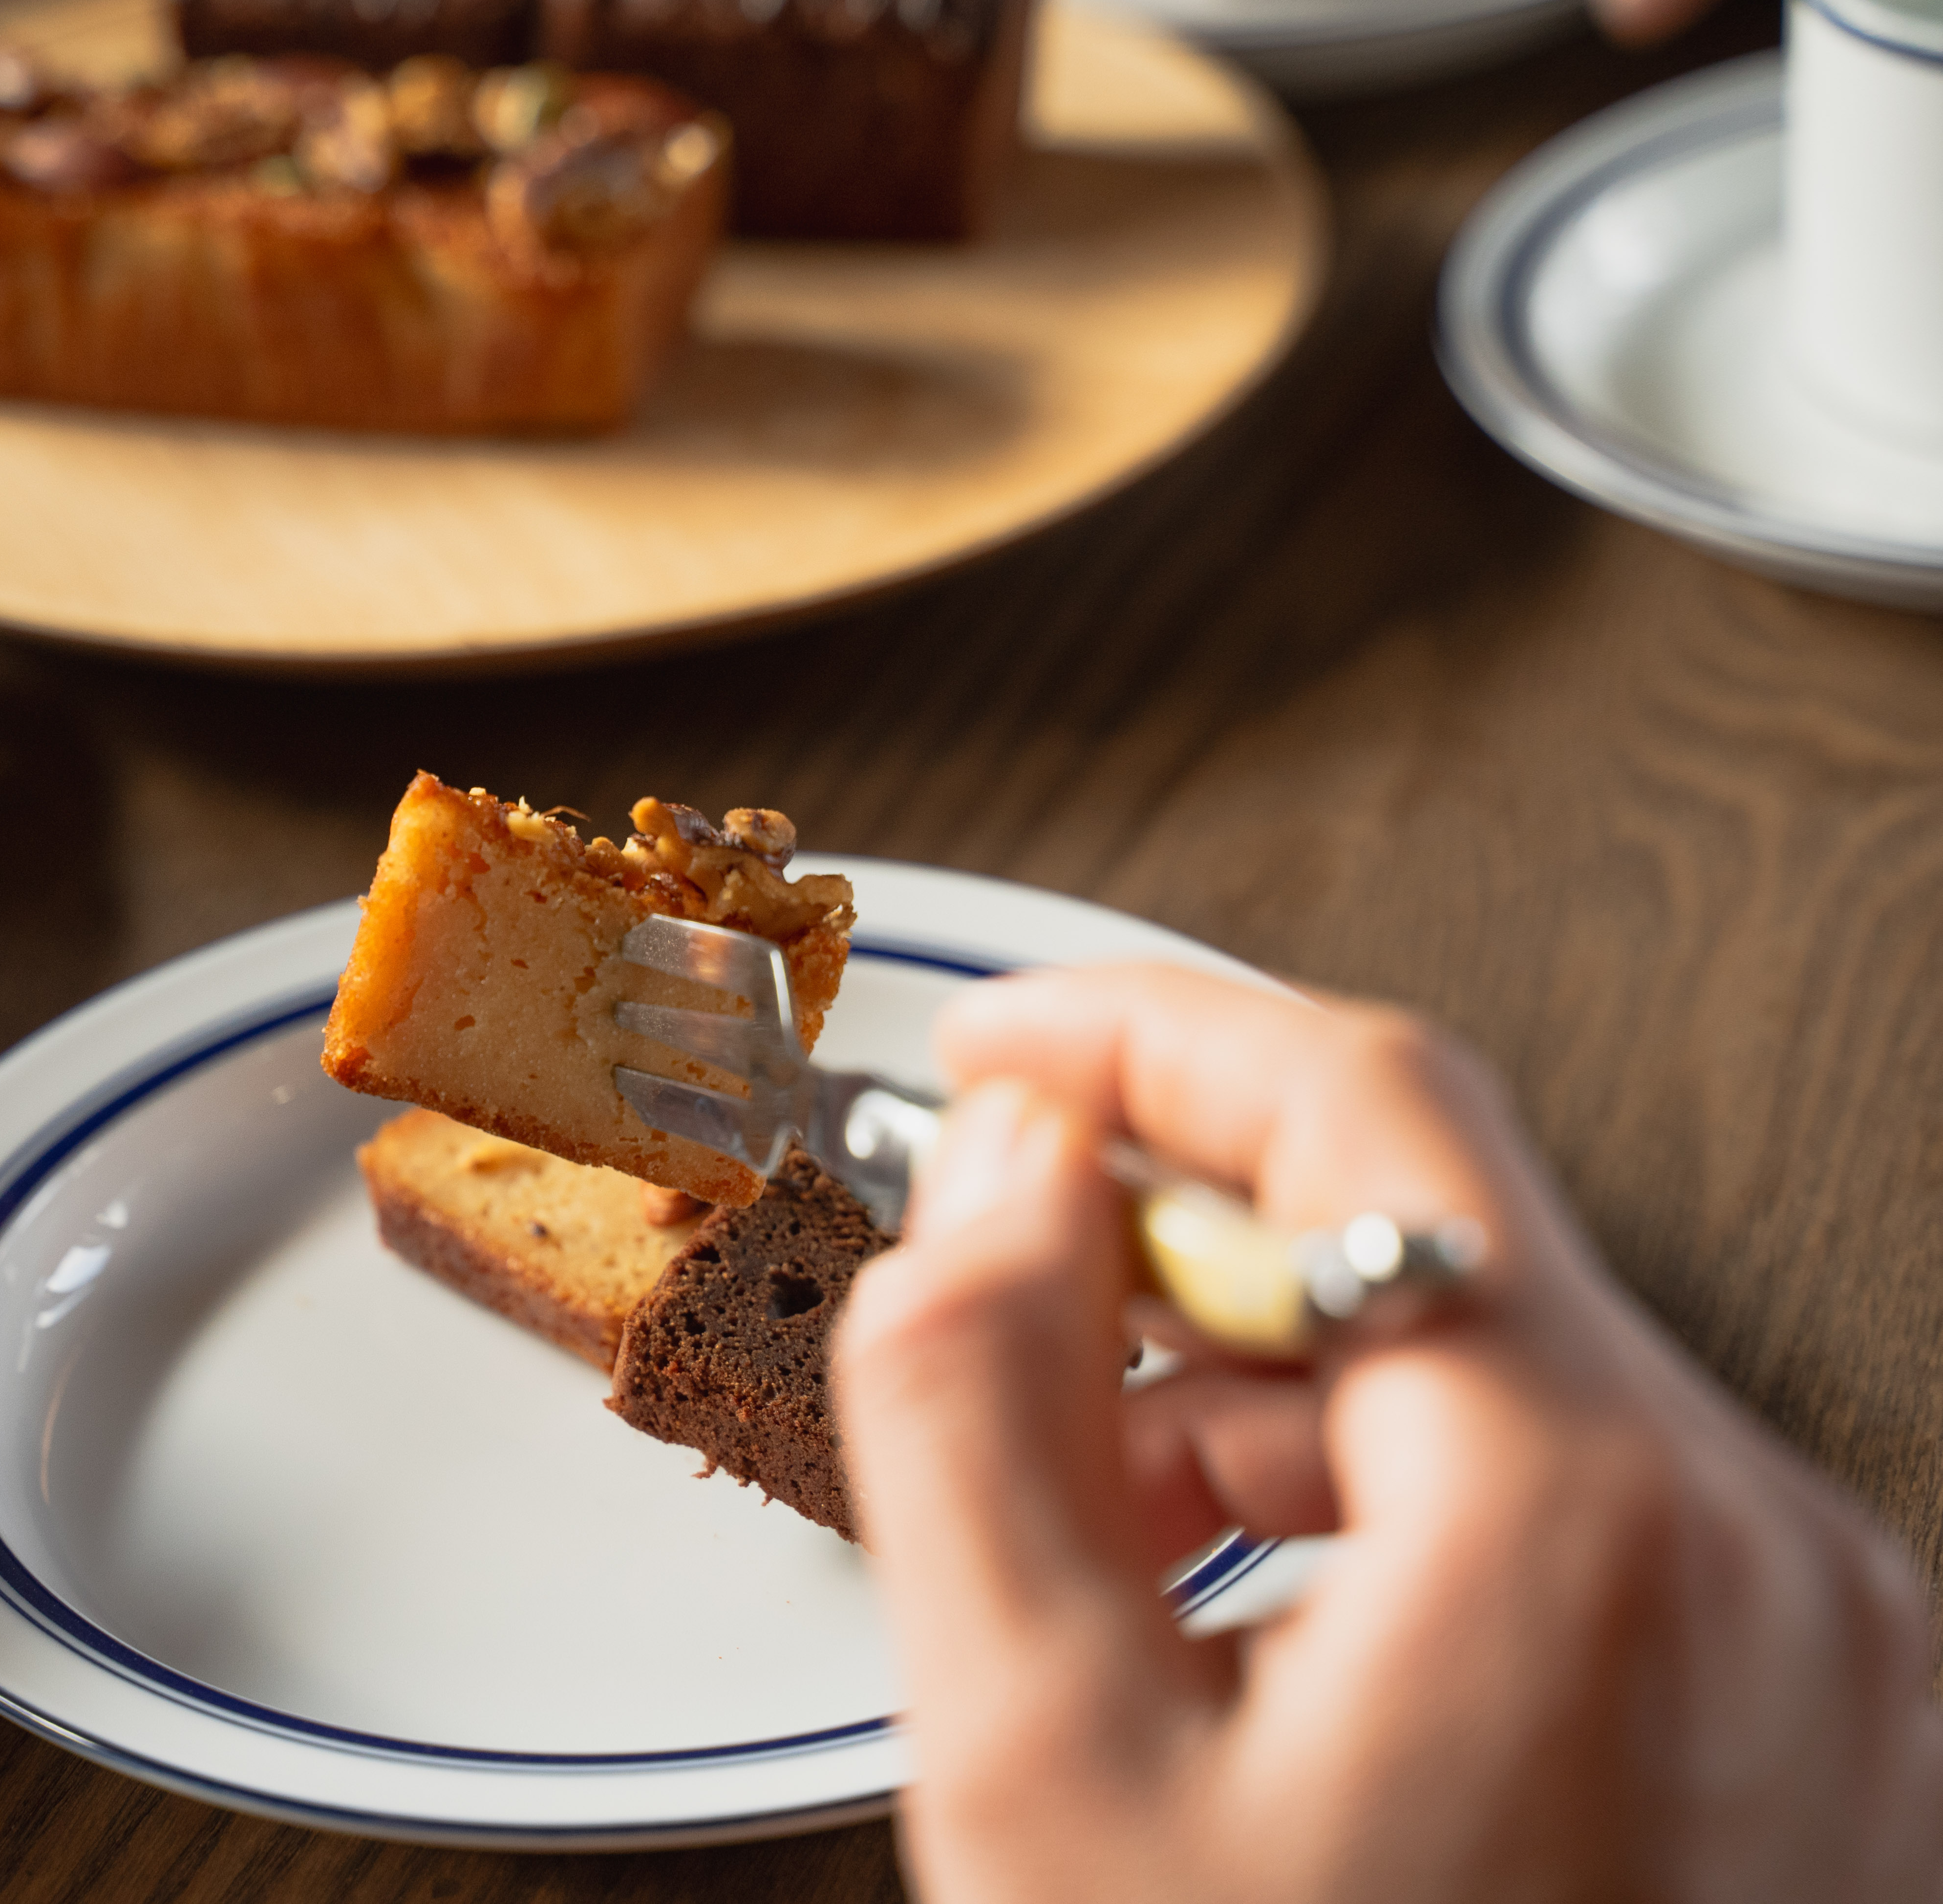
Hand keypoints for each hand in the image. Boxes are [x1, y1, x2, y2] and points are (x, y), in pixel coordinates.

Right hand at [832, 966, 1942, 1900]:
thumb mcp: (1038, 1764)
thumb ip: (976, 1411)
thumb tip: (998, 1180)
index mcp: (1594, 1522)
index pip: (1364, 1112)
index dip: (1149, 1038)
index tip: (1012, 1047)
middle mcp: (1769, 1555)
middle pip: (1440, 1249)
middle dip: (1185, 1255)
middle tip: (1009, 1324)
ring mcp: (1826, 1647)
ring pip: (1507, 1382)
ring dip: (1282, 1399)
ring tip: (1115, 1535)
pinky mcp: (1820, 1728)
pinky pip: (1585, 1513)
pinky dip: (1399, 1510)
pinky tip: (1266, 1629)